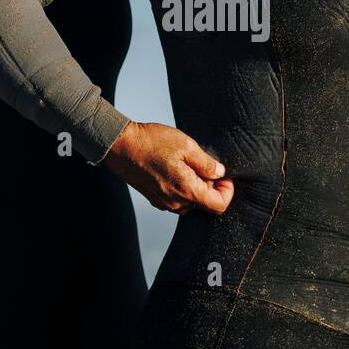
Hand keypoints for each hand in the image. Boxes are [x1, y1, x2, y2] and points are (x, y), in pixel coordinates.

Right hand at [101, 120, 234, 214]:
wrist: (121, 146)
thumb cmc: (152, 143)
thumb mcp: (186, 146)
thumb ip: (207, 163)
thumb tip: (220, 174)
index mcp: (187, 190)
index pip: (218, 206)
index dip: (227, 192)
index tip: (225, 177)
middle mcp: (176, 202)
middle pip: (205, 204)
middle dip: (211, 187)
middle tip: (206, 165)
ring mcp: (164, 203)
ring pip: (191, 203)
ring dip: (196, 188)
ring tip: (190, 165)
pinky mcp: (154, 199)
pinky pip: (177, 200)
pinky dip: (183, 189)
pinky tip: (177, 169)